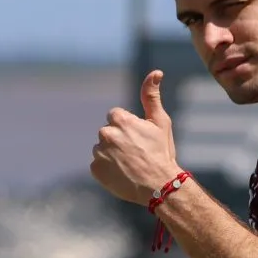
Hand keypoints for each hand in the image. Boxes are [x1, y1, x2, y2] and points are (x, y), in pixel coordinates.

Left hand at [90, 70, 179, 204]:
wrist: (160, 186)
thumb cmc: (162, 153)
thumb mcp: (160, 122)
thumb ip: (152, 96)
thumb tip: (155, 72)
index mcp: (119, 120)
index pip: (116, 118)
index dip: (129, 129)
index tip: (140, 139)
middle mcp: (105, 134)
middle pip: (108, 133)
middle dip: (119, 141)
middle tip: (137, 154)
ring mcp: (98, 153)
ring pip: (102, 149)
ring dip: (112, 155)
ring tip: (130, 165)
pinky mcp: (95, 170)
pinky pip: (98, 166)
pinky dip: (108, 169)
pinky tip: (123, 174)